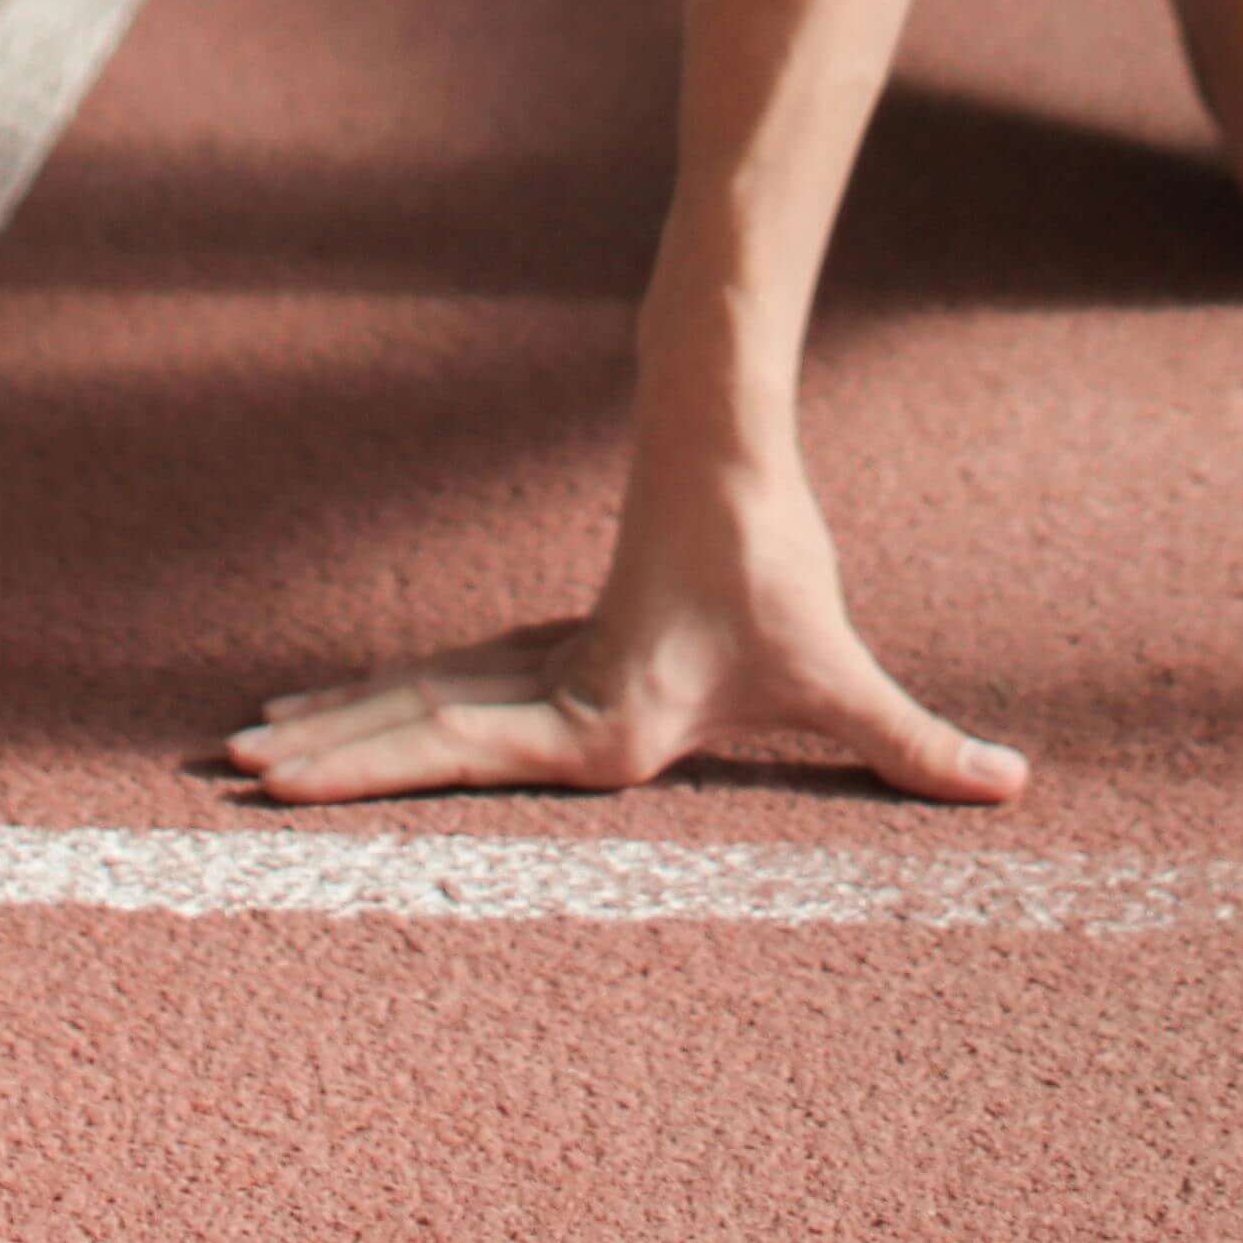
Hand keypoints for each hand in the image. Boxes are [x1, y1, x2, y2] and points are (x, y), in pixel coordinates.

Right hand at [220, 452, 1028, 808]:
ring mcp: (535, 668)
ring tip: (243, 750)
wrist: (726, 452)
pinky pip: (440, 688)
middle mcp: (549, 699)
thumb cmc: (779, 573)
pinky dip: (378, 707)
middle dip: (322, 757)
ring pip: (415, 702)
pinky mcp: (543, 652)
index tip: (280, 776)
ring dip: (337, 726)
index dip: (365, 767)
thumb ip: (920, 746)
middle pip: (414, 727)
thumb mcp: (846, 679)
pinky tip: (329, 714)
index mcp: (596, 724)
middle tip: (224, 774)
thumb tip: (1018, 790)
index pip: (461, 751)